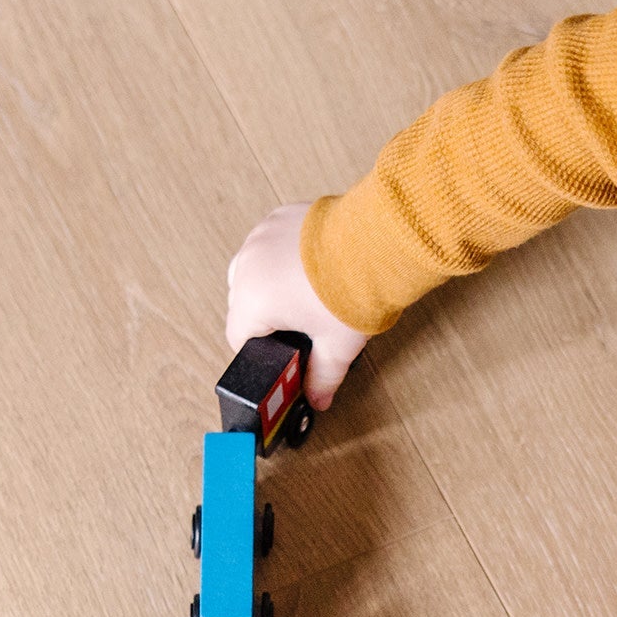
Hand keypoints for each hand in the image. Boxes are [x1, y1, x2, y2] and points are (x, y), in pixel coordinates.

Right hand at [225, 202, 368, 410]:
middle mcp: (248, 265)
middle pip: (243, 303)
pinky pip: (268, 243)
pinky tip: (309, 267)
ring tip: (306, 295)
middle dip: (267, 318)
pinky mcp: (277, 218)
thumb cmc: (356, 292)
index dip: (260, 352)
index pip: (238, 337)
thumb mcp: (338, 346)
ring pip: (252, 270)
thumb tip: (317, 399)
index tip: (281, 353)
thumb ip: (322, 377)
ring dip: (269, 285)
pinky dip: (281, 256)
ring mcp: (260, 237)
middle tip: (301, 325)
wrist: (377, 244)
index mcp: (253, 300)